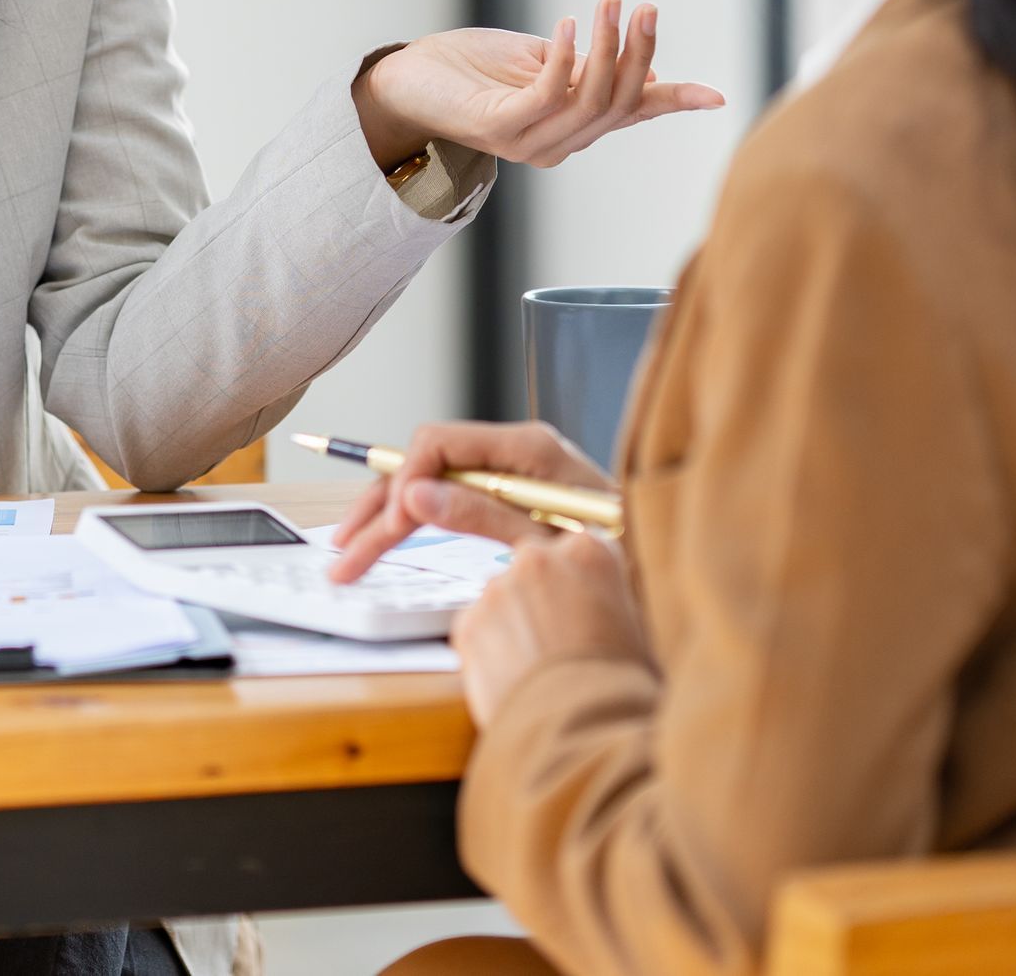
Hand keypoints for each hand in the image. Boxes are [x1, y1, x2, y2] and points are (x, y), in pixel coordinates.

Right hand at [328, 418, 613, 579]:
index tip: (392, 527)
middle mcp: (513, 452)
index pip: (438, 442)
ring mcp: (511, 474)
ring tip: (349, 550)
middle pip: (424, 464)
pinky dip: (416, 520)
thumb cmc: (626, 553)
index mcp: (526, 447)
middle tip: (345, 552)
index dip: (406, 483)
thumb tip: (418, 497)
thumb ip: (483, 514)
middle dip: (381, 506)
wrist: (670, 572)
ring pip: (430, 483)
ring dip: (387, 515)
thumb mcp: (551, 538)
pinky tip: (387, 535)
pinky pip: (450, 499)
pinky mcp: (512, 499)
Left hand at [356, 0, 723, 171]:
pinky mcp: (498, 127)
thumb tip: (645, 63)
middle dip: (637, 53)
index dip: (674, 101)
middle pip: (618, 103)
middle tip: (644, 7)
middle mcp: (557, 143)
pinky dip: (565, 60)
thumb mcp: (541, 60)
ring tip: (610, 2)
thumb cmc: (471, 68)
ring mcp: (528, 141)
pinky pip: (546, 97)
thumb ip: (585, 65)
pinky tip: (569, 25)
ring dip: (605, 48)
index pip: (633, 112)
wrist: (406, 81)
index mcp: (573, 128)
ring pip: (589, 100)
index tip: (717, 96)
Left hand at [450, 528, 650, 726]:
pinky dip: (488, 655)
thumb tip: (606, 608)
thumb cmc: (624, 694)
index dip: (577, 585)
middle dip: (540, 599)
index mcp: (591, 552)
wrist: (585, 737)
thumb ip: (611, 601)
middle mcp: (539, 558)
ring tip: (539, 673)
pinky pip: (476, 632)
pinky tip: (515, 683)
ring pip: (501, 601)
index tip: (579, 608)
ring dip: (513, 627)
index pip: (577, 550)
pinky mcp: (469, 622)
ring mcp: (499, 588)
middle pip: (533, 568)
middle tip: (557, 643)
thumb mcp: (639, 632)